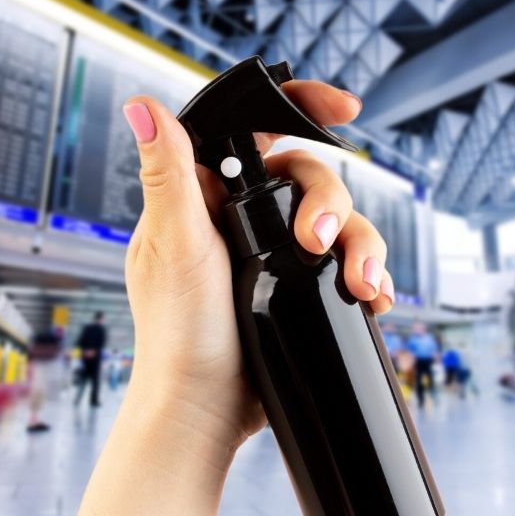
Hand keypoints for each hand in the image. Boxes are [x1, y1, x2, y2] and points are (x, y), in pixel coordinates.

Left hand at [120, 82, 393, 462]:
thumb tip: (140, 104)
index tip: (344, 110)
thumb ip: (167, 174)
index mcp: (206, 192)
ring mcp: (273, 253)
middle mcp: (241, 216)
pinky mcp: (298, 288)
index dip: (299, 107)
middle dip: (332, 202)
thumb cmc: (178, 333)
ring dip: (362, 244)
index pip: (255, 127)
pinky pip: (346, 265)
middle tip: (318, 244)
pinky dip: (367, 276)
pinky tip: (373, 298)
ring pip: (338, 220)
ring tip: (362, 285)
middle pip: (309, 175)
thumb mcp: (176, 246)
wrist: (206, 411)